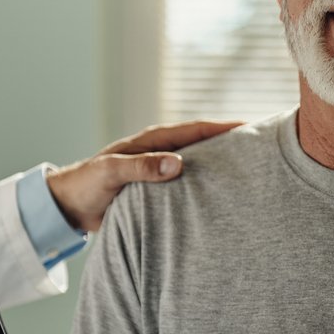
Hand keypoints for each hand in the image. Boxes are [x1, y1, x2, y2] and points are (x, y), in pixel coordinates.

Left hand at [46, 120, 242, 231]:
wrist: (68, 206)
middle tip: (265, 147)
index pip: (197, 130)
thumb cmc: (86, 184)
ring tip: (253, 173)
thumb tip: (179, 164)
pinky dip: (206, 187)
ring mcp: (161, 170)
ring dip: (222, 167)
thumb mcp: (111, 173)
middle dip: (232, 144)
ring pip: (199, 165)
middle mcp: (161, 152)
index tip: (253, 126)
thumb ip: (142, 168)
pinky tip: (222, 200)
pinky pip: (189, 185)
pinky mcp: (158, 191)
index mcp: (153, 141)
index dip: (225, 128)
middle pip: (204, 144)